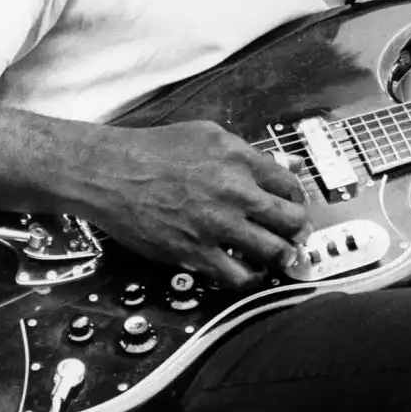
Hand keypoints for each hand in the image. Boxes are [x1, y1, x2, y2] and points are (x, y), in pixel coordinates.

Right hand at [80, 120, 310, 288]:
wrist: (113, 172)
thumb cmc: (155, 149)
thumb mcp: (208, 135)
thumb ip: (248, 151)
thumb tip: (283, 164)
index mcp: (240, 159)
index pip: (290, 184)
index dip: (297, 198)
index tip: (293, 205)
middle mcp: (235, 192)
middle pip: (290, 219)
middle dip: (298, 228)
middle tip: (295, 234)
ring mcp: (216, 225)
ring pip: (273, 251)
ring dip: (282, 256)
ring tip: (279, 256)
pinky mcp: (195, 253)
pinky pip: (238, 276)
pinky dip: (251, 277)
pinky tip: (248, 270)